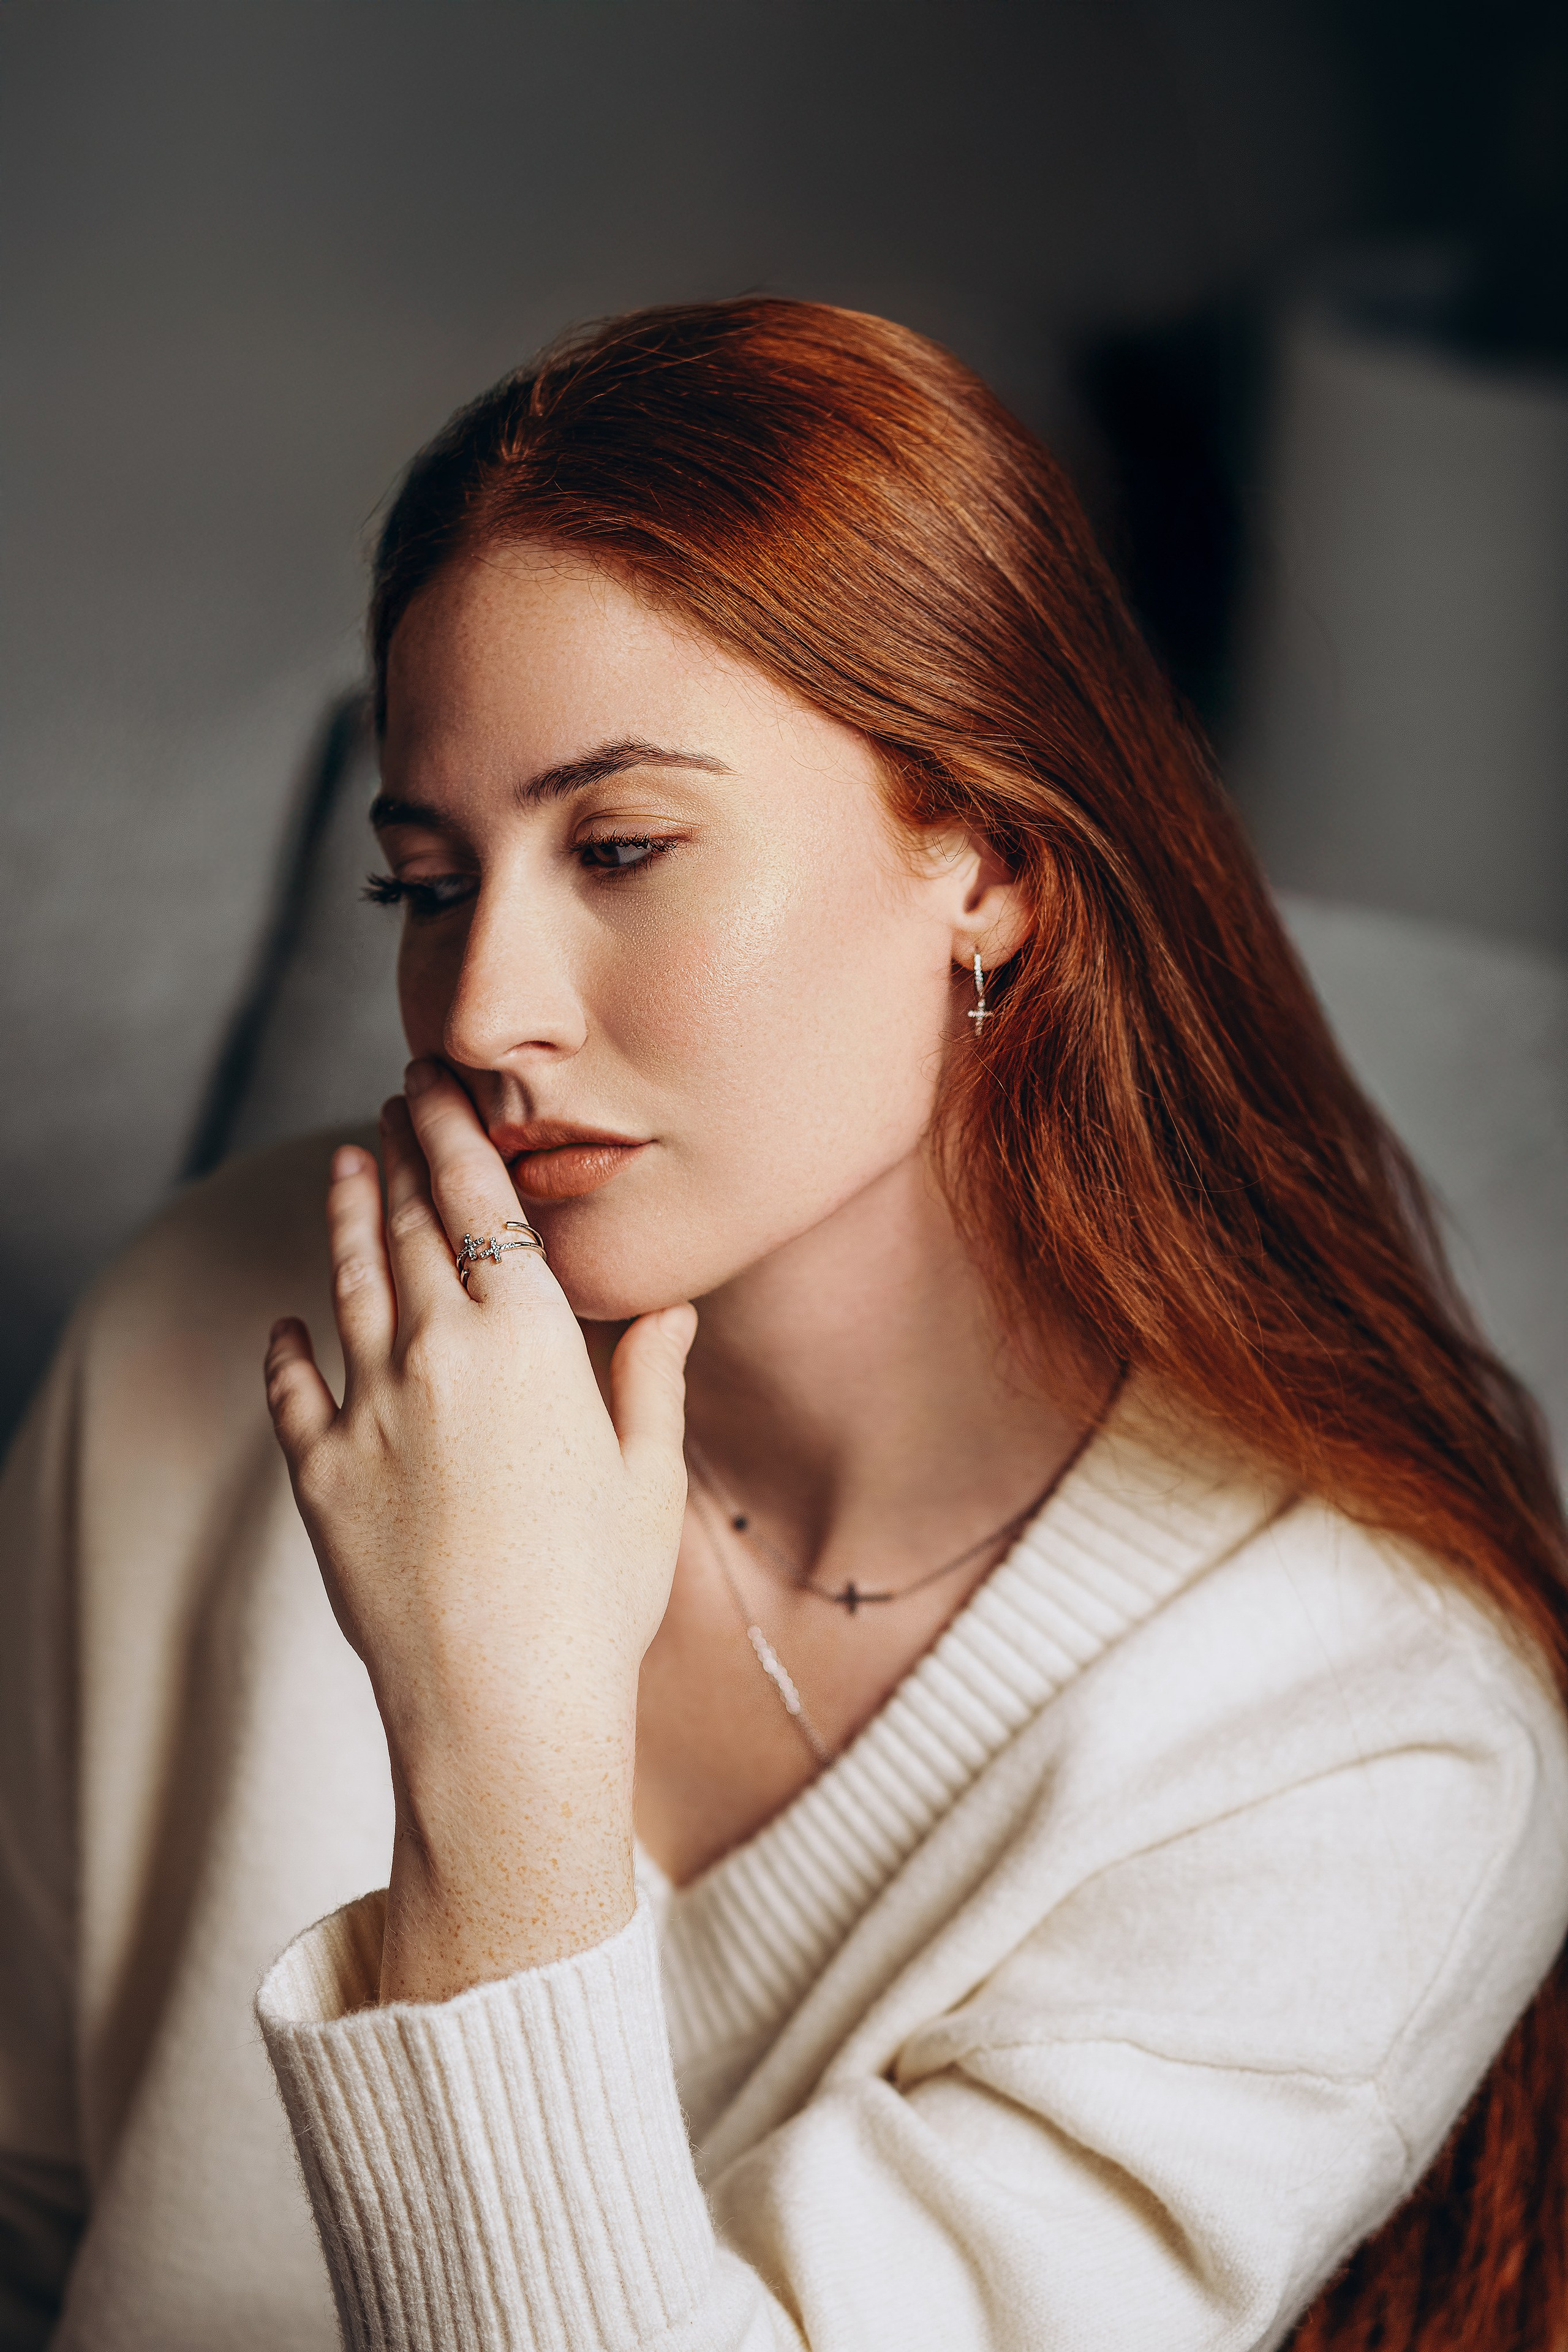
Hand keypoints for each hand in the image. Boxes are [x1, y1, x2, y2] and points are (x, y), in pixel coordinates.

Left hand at [263, 1060, 696, 2001]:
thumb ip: (649, 1378)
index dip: (456, 1136)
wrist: (504, 1704)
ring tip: (342, 1167)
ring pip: (347, 1286)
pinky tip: (286, 1323)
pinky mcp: (319, 1475)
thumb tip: (670, 1307)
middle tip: (390, 1105)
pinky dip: (287, 1348)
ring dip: (342, 1217)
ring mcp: (369, 1411)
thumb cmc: (598, 1596)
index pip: (483, 1204)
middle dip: (398, 1155)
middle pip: (406, 1227)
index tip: (437, 1086)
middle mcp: (440, 1354)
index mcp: (529, 1341)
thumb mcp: (646, 1478)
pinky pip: (293, 1390)